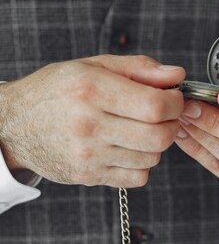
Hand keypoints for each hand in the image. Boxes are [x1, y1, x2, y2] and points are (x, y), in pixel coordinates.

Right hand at [0, 55, 184, 187]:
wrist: (13, 125)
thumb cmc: (55, 91)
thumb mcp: (91, 66)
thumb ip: (138, 68)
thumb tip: (177, 75)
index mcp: (91, 89)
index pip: (155, 106)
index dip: (175, 103)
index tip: (173, 99)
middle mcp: (88, 124)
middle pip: (158, 135)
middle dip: (171, 124)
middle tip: (164, 115)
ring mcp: (87, 154)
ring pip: (151, 157)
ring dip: (156, 144)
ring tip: (139, 130)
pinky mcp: (87, 175)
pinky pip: (137, 177)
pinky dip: (141, 164)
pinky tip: (127, 149)